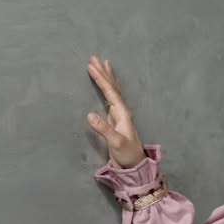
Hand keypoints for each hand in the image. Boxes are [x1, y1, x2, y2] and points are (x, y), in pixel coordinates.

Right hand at [86, 54, 145, 168]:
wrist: (134, 165)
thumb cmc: (127, 155)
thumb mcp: (115, 142)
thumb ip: (104, 129)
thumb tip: (89, 114)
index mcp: (122, 114)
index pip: (110, 92)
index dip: (100, 78)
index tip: (90, 66)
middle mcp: (122, 111)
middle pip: (112, 87)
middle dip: (103, 72)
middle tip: (93, 58)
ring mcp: (119, 115)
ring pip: (113, 91)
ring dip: (106, 78)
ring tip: (101, 64)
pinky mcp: (116, 120)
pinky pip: (111, 99)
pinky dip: (107, 89)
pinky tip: (106, 86)